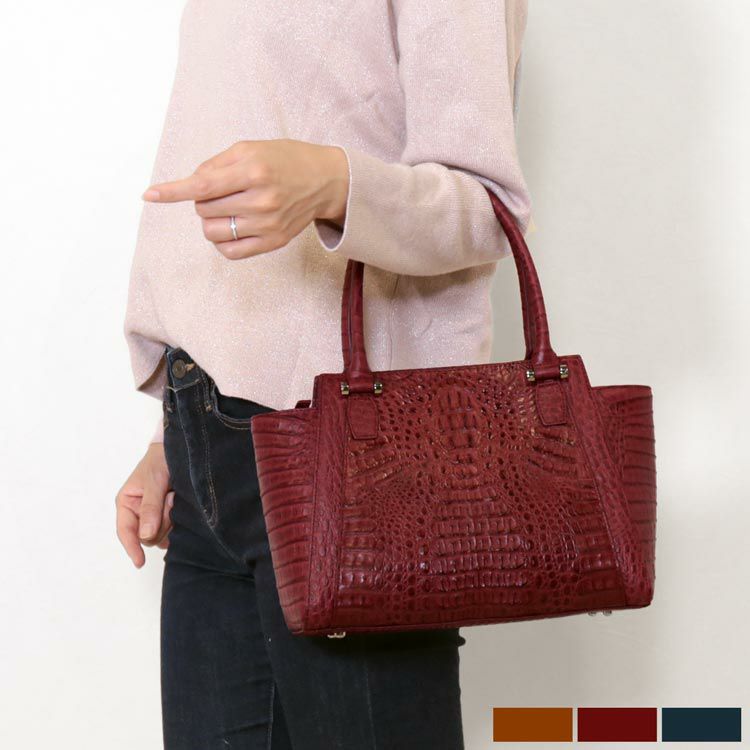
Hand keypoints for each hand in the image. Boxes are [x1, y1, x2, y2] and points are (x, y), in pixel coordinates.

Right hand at [115, 442, 172, 567]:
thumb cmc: (160, 461)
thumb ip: (150, 507)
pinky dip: (178, 521)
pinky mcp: (168, 517)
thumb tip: (145, 535)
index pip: (126, 532)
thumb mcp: (154, 482)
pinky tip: (179, 505)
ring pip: (161, 534)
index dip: (132, 548)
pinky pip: (173, 530)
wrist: (178, 450)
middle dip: (161, 522)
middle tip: (170, 499)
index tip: (140, 562)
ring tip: (174, 497)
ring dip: (171, 519)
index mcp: (127, 504)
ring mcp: (154, 516)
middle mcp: (138, 513)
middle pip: (147, 536)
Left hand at [142, 138, 349, 259]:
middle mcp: (261, 201)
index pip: (203, 184)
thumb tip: (191, 185)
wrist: (324, 181)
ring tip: (227, 208)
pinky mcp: (273, 242)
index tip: (149, 195)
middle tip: (224, 189)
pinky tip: (230, 226)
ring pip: (212, 231)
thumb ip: (217, 164)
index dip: (173, 191)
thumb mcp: (251, 148)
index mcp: (254, 172)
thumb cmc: (284, 159)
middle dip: (203, 198)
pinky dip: (221, 240)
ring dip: (210, 220)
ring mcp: (267, 225)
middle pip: (203, 208)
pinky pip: (230, 251)